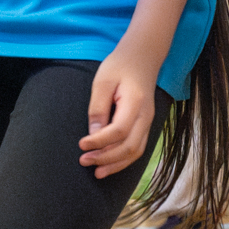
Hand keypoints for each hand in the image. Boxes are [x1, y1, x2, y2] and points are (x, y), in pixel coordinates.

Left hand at [81, 36, 159, 177]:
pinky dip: (124, 160)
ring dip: (116, 164)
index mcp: (135, 102)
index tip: (81, 144)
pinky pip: (138, 148)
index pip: (119, 131)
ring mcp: (148, 121)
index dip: (99, 142)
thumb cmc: (119, 66)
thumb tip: (93, 135)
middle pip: (129, 147)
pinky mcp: (145, 124)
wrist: (142, 56)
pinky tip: (109, 165)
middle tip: (84, 160)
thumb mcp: (103, 81)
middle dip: (106, 158)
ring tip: (97, 172)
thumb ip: (98, 108)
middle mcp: (145, 116)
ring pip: (136, 152)